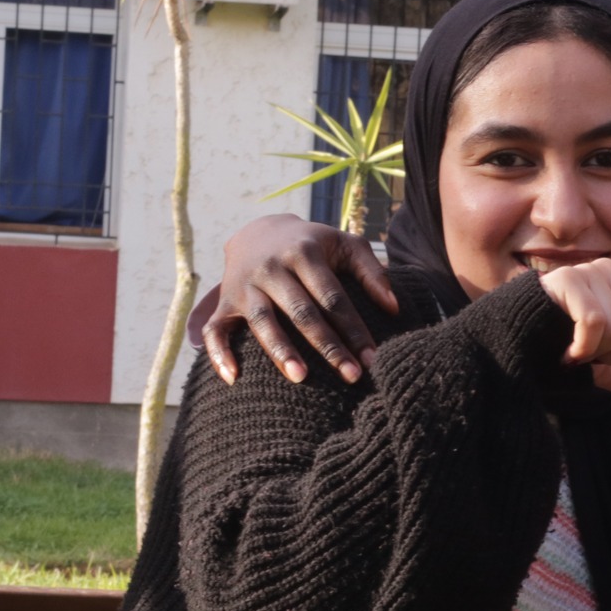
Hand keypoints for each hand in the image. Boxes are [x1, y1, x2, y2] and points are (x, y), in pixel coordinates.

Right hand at [206, 216, 396, 385]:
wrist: (259, 231)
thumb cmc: (315, 245)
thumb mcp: (346, 245)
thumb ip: (373, 272)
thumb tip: (395, 309)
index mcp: (304, 253)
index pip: (333, 297)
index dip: (354, 328)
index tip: (373, 358)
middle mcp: (271, 268)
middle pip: (301, 311)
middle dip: (328, 346)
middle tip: (351, 376)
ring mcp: (245, 286)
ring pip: (262, 322)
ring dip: (280, 351)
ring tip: (301, 379)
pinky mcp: (224, 302)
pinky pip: (216, 330)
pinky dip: (219, 354)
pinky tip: (234, 379)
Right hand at [541, 251, 610, 420]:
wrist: (506, 353)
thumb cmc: (552, 355)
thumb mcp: (601, 367)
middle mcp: (610, 271)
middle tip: (593, 351)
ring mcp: (588, 272)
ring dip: (599, 353)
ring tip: (574, 348)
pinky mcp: (567, 279)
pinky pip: (597, 324)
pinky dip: (583, 349)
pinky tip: (564, 351)